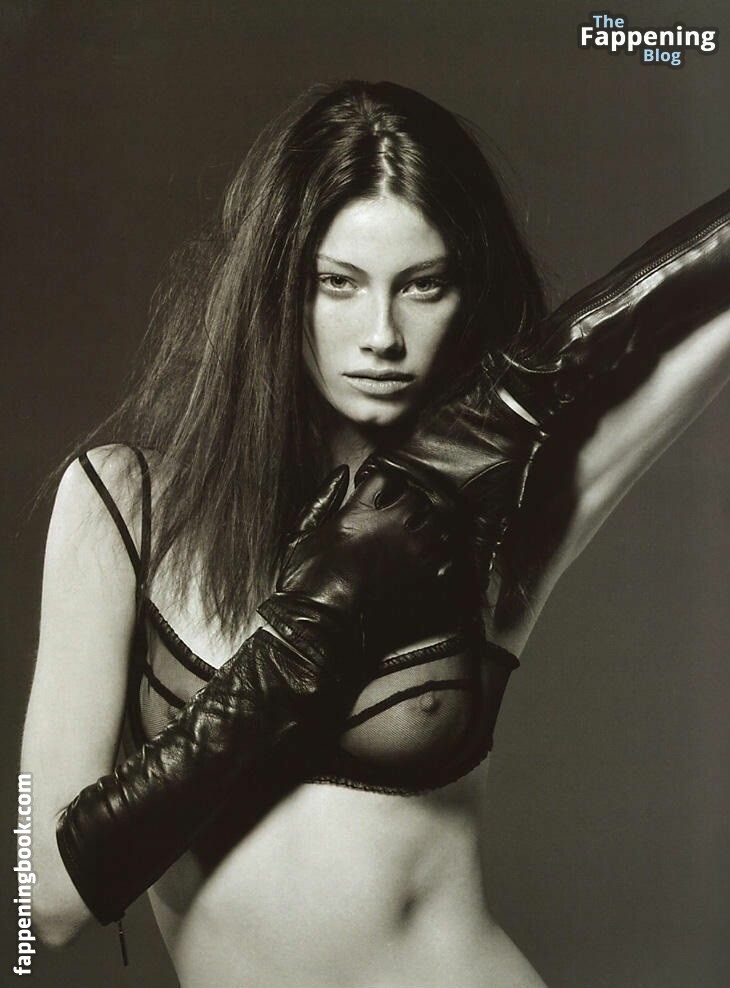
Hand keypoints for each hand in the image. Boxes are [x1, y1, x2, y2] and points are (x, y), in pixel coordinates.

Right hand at [259, 464, 467, 676]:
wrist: (319, 620)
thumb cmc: (306, 576)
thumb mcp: (303, 529)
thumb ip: (324, 497)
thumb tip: (342, 472)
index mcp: (362, 510)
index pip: (388, 477)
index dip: (384, 484)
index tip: (381, 495)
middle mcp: (392, 525)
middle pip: (418, 497)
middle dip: (410, 503)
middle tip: (401, 515)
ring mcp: (411, 552)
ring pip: (438, 523)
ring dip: (428, 526)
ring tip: (415, 537)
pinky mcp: (424, 578)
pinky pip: (447, 557)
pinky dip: (440, 556)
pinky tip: (426, 561)